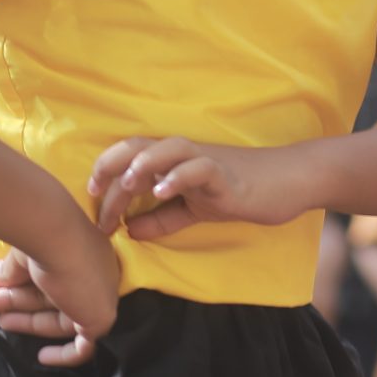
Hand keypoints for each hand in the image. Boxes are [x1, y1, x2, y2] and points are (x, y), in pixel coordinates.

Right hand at [0, 229, 121, 366]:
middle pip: (49, 297)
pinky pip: (84, 346)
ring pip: (57, 317)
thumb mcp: (22, 255)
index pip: (50, 278)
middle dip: (14, 299)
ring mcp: (99, 297)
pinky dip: (64, 355)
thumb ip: (11, 270)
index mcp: (80, 253)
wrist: (55, 238)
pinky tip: (41, 357)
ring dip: (23, 318)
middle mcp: (92, 275)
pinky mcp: (101, 319)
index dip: (20, 285)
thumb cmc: (41, 240)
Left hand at [89, 136, 317, 239]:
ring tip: (125, 185)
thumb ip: (163, 220)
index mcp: (172, 162)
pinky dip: (179, 176)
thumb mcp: (194, 211)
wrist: (286, 183)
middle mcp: (184, 154)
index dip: (105, 174)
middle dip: (112, 165)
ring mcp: (205, 160)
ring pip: (168, 148)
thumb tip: (129, 231)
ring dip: (143, 163)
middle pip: (140, 145)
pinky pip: (200, 168)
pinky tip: (164, 192)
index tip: (90, 201)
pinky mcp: (226, 174)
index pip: (130, 158)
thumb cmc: (239, 192)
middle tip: (94, 195)